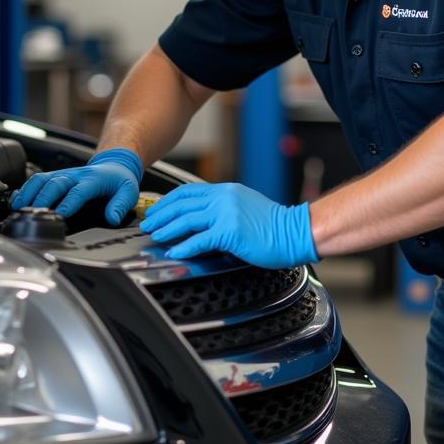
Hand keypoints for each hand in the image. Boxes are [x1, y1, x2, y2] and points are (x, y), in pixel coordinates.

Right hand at [10, 148, 142, 225]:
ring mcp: (63, 174)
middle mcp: (75, 175)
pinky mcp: (55, 176)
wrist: (114, 164)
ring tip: (17, 209)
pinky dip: (25, 190)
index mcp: (93, 179)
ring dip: (28, 193)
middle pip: (54, 184)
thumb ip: (120, 205)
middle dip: (42, 199)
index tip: (60, 216)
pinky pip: (37, 180)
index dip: (68, 203)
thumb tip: (111, 218)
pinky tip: (16, 201)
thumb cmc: (119, 180)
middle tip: (32, 215)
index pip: (78, 191)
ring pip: (41, 179)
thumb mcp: (129, 192)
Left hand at [143, 183, 317, 268]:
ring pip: (187, 220)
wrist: (295, 232)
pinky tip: (175, 252)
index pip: (188, 192)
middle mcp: (224, 197)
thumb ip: (223, 210)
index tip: (157, 211)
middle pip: (182, 204)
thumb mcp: (244, 208)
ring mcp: (226, 213)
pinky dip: (184, 246)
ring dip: (167, 229)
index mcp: (226, 191)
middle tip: (148, 224)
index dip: (168, 202)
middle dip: (161, 215)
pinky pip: (200, 239)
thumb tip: (202, 223)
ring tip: (155, 237)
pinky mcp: (230, 231)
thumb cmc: (274, 226)